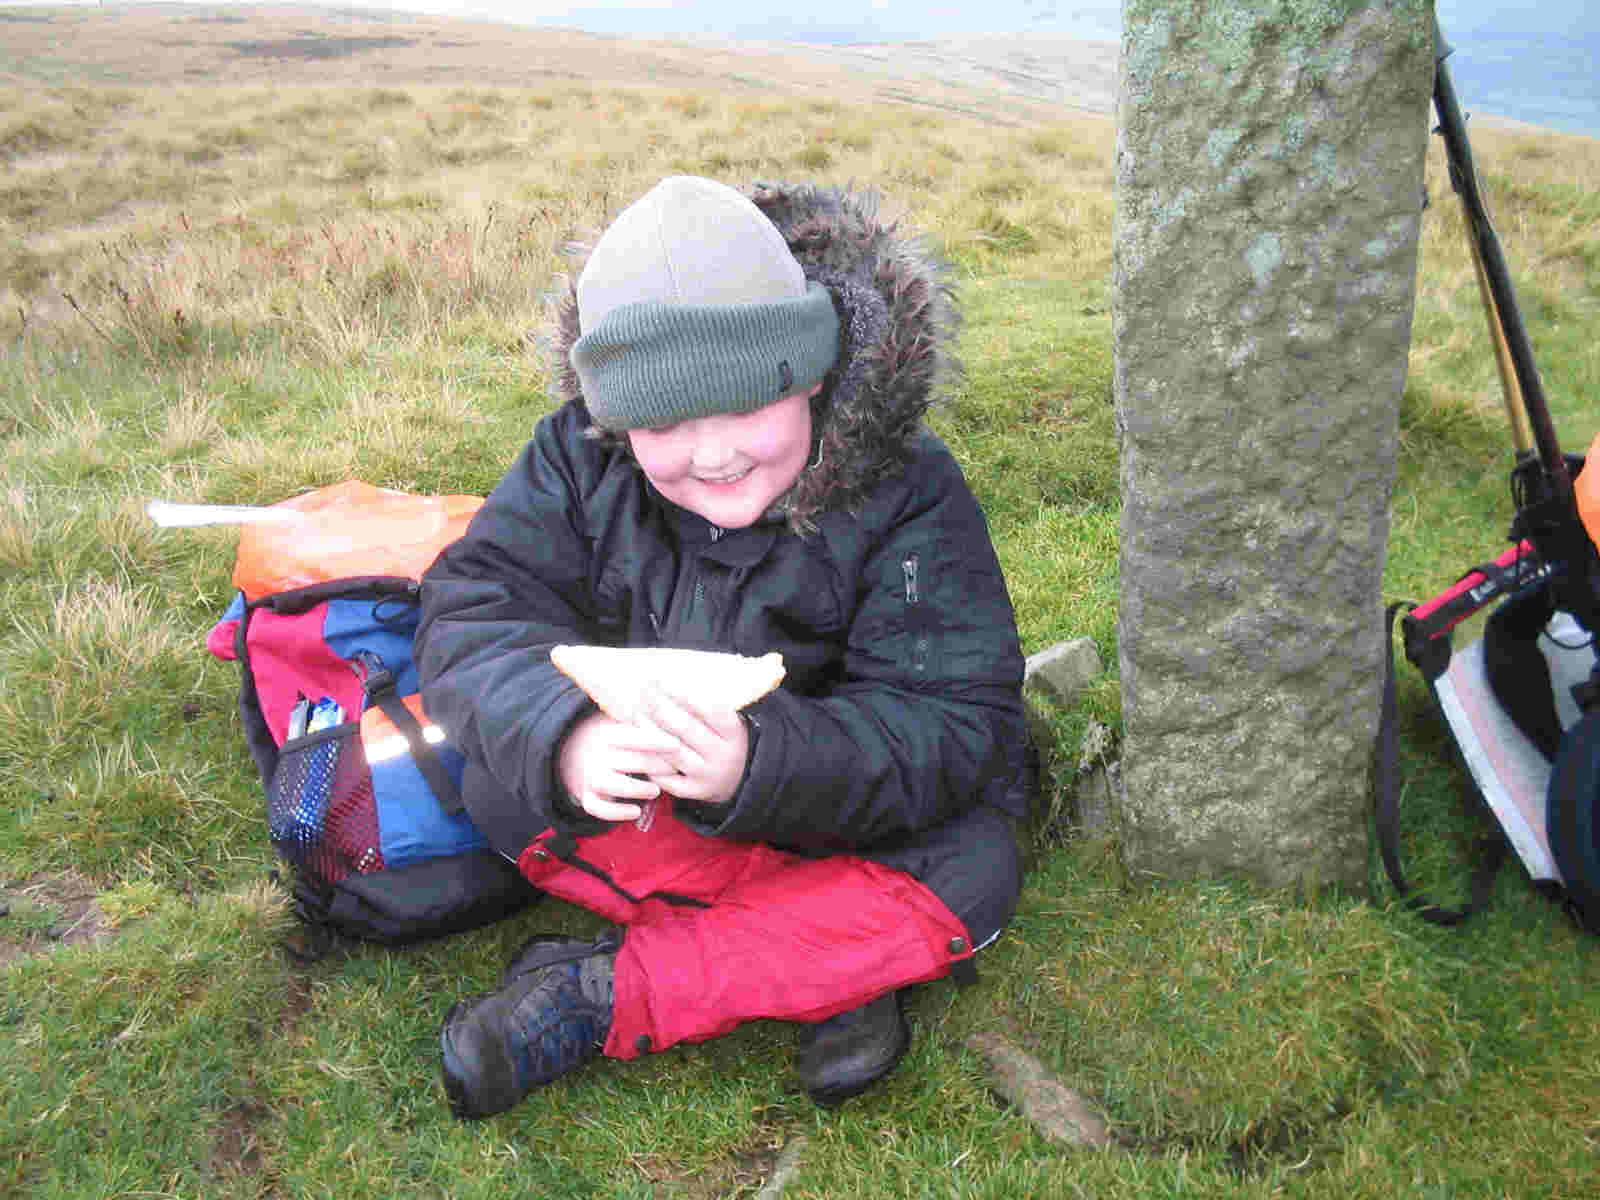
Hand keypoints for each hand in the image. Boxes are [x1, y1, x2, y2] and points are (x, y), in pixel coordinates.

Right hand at [556, 713, 680, 822]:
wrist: (579, 753)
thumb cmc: (620, 742)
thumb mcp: (629, 728)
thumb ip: (650, 728)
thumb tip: (682, 725)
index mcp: (609, 734)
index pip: (633, 736)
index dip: (656, 740)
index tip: (677, 745)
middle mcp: (598, 754)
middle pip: (625, 759)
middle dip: (652, 765)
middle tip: (674, 769)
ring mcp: (591, 776)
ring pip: (608, 783)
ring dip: (635, 788)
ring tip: (656, 791)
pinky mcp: (587, 796)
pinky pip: (595, 807)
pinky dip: (615, 812)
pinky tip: (636, 811)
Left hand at [636, 683, 749, 807]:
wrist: (741, 780)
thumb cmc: (726, 740)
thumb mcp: (728, 722)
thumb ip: (710, 703)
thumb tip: (683, 672)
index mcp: (734, 733)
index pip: (710, 710)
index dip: (685, 695)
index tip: (662, 680)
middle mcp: (724, 755)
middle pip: (687, 729)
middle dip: (661, 707)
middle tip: (643, 691)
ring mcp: (709, 776)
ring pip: (674, 752)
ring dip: (651, 732)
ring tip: (635, 713)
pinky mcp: (696, 792)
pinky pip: (669, 778)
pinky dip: (653, 763)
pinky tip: (639, 746)